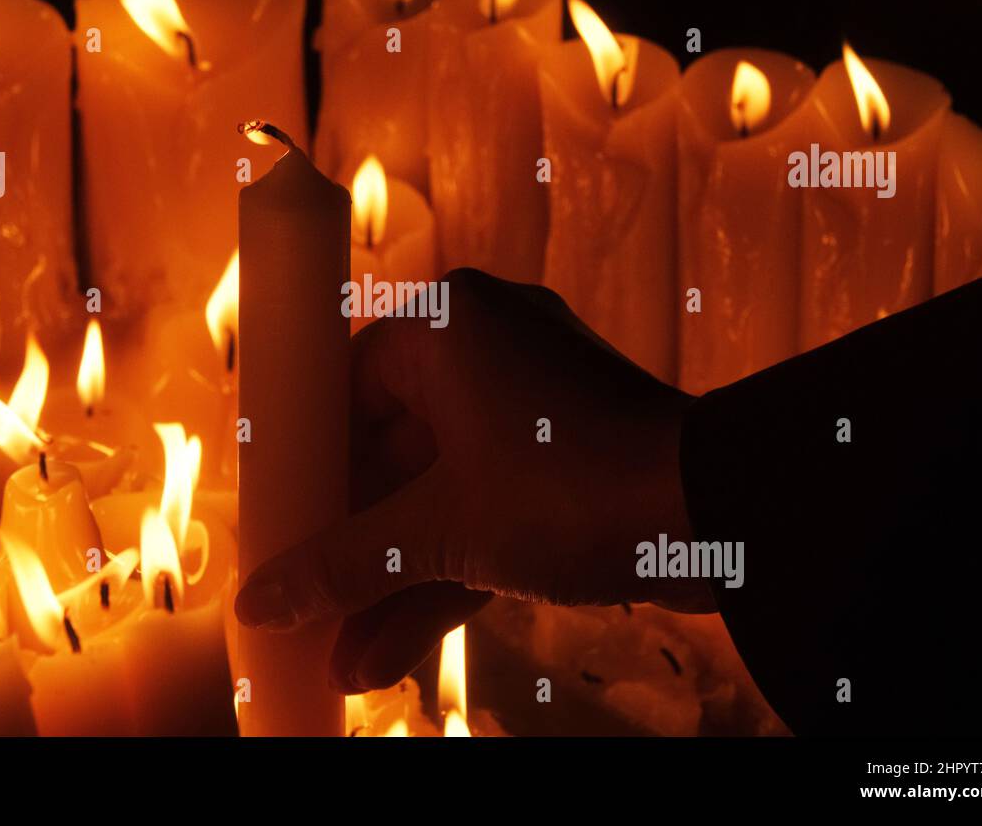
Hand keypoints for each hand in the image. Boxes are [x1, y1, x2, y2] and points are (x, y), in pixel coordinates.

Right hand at [234, 268, 711, 693]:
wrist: (724, 513)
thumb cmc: (569, 488)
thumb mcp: (441, 530)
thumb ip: (344, 564)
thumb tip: (257, 603)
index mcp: (448, 326)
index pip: (346, 385)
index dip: (309, 461)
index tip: (280, 521)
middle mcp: (488, 349)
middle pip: (392, 451)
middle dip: (354, 545)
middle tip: (307, 601)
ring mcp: (533, 406)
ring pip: (442, 492)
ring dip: (397, 575)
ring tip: (343, 656)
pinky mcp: (568, 458)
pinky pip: (490, 507)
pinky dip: (452, 569)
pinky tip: (393, 649)